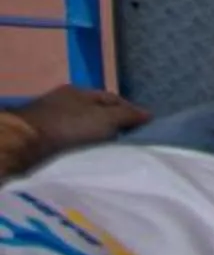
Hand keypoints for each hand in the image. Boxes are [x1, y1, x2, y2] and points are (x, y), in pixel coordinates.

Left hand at [22, 86, 148, 155]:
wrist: (24, 146)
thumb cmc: (67, 127)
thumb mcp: (103, 119)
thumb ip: (126, 116)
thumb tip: (148, 114)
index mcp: (79, 92)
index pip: (111, 99)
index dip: (128, 112)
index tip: (144, 127)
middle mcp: (64, 104)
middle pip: (95, 115)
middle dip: (111, 127)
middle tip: (129, 143)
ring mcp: (50, 123)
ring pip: (81, 131)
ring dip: (95, 140)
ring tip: (111, 155)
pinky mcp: (41, 143)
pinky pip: (69, 145)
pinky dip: (80, 151)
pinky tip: (88, 162)